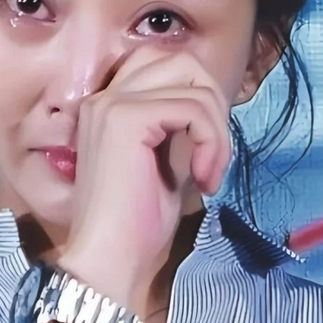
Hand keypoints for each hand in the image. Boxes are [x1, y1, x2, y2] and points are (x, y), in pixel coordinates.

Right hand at [59, 45, 232, 311]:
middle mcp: (105, 97)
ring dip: (217, 130)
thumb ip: (182, 129)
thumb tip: (212, 108)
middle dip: (212, 103)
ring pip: (194, 83)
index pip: (166, 66)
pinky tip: (204, 178)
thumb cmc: (137, 226)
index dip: (198, 98)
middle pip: (181, 61)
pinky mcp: (125, 118)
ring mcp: (111, 104)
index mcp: (109, 107)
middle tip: (213, 153)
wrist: (111, 261)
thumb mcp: (168, 164)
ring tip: (210, 173)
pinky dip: (212, 141)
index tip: (205, 149)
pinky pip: (192, 108)